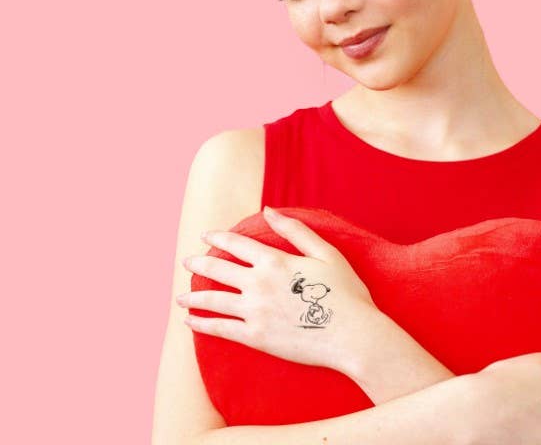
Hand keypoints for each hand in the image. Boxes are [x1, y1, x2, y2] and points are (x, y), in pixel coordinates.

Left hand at [176, 206, 378, 374]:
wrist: (353, 335)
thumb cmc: (346, 292)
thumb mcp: (326, 253)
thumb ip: (295, 230)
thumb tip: (269, 209)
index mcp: (274, 260)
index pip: (237, 244)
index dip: (218, 237)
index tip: (205, 236)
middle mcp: (259, 284)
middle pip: (219, 270)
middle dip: (199, 263)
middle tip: (186, 261)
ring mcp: (255, 312)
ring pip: (214, 300)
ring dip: (194, 297)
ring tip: (180, 297)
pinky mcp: (256, 338)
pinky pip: (221, 329)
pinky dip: (202, 324)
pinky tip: (191, 321)